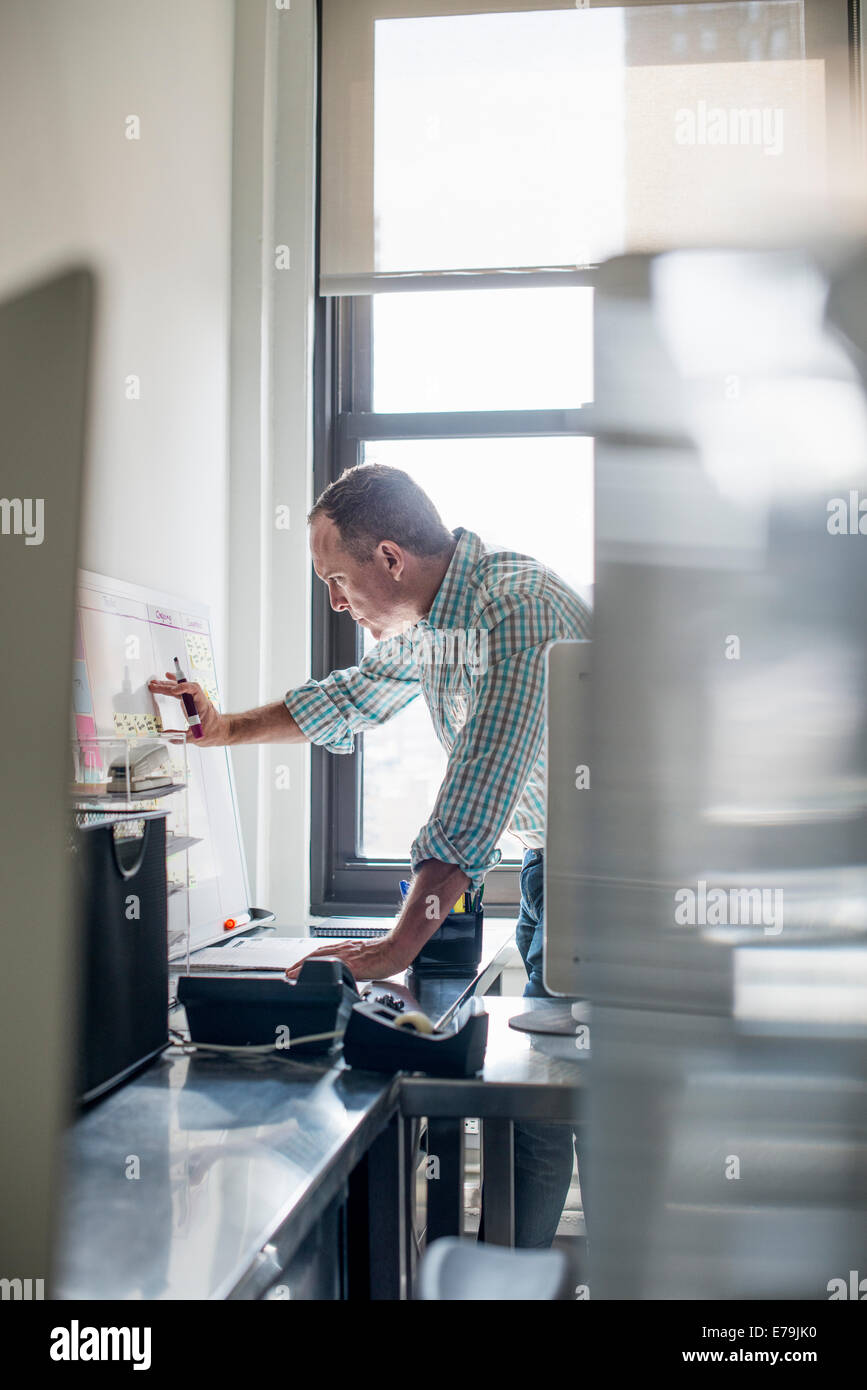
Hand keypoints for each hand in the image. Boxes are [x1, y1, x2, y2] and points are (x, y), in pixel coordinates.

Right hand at [147, 672, 229, 746]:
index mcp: (202, 705)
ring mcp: (193, 699)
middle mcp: (198, 699)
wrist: (220, 730)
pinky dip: (172, 685)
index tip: (174, 690)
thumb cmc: (213, 732)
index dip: (184, 688)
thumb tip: (168, 736)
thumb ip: (183, 737)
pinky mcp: (189, 702)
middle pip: (183, 688)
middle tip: (154, 686)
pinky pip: (180, 691)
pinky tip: (165, 679)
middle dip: (168, 686)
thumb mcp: (198, 738)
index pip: (195, 690)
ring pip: (180, 688)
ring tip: (154, 684)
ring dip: (166, 685)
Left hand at [286, 936, 410, 983]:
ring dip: (304, 966)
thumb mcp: (365, 957)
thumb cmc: (385, 954)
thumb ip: (354, 961)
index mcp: (347, 948)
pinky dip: (320, 971)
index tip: (295, 967)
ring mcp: (348, 956)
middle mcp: (344, 950)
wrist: (397, 949)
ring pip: (320, 959)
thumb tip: (348, 969)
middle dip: (300, 964)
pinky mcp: (354, 965)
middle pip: (316, 955)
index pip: (321, 952)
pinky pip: (333, 967)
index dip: (306, 960)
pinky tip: (313, 976)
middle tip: (288, 973)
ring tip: (293, 975)